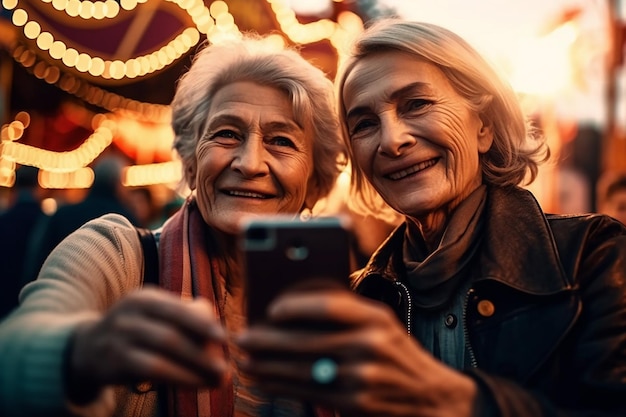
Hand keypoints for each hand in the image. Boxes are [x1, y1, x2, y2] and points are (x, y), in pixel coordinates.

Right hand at [66, 288, 227, 402]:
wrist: (88, 347)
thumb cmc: (138, 329)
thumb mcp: (155, 314)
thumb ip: (184, 316)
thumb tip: (218, 333)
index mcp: (145, 298)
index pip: (177, 309)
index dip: (201, 323)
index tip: (224, 337)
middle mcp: (129, 315)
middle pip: (171, 335)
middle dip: (202, 353)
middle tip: (226, 368)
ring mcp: (119, 339)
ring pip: (162, 357)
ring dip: (193, 370)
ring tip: (217, 380)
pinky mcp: (115, 363)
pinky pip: (152, 372)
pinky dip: (178, 378)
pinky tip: (196, 384)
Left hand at [236, 288, 475, 416]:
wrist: (432, 400)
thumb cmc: (397, 356)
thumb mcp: (382, 326)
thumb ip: (345, 314)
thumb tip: (290, 307)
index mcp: (377, 318)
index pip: (331, 305)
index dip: (297, 306)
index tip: (271, 309)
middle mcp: (372, 345)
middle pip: (308, 340)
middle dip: (268, 340)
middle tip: (242, 337)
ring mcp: (363, 377)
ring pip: (302, 368)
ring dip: (267, 365)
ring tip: (245, 360)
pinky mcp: (356, 403)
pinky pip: (309, 392)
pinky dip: (282, 385)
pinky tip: (265, 380)